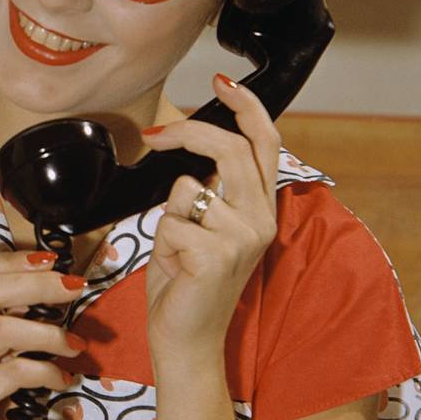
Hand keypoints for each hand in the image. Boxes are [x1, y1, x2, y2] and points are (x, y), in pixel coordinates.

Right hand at [0, 250, 86, 419]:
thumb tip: (47, 280)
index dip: (9, 258)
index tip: (49, 261)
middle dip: (38, 284)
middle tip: (75, 287)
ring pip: (2, 329)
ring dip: (49, 332)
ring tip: (75, 344)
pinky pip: (14, 372)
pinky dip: (47, 371)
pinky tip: (62, 377)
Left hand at [140, 73, 280, 369]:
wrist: (185, 339)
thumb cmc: (186, 281)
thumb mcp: (200, 225)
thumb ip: (209, 190)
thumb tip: (190, 154)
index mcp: (260, 209)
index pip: (265, 145)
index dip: (247, 108)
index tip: (221, 80)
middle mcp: (261, 219)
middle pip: (228, 149)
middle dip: (186, 132)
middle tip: (155, 134)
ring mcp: (243, 237)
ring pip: (187, 187)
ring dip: (168, 216)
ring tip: (178, 250)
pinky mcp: (217, 254)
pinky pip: (170, 220)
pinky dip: (161, 240)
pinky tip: (176, 268)